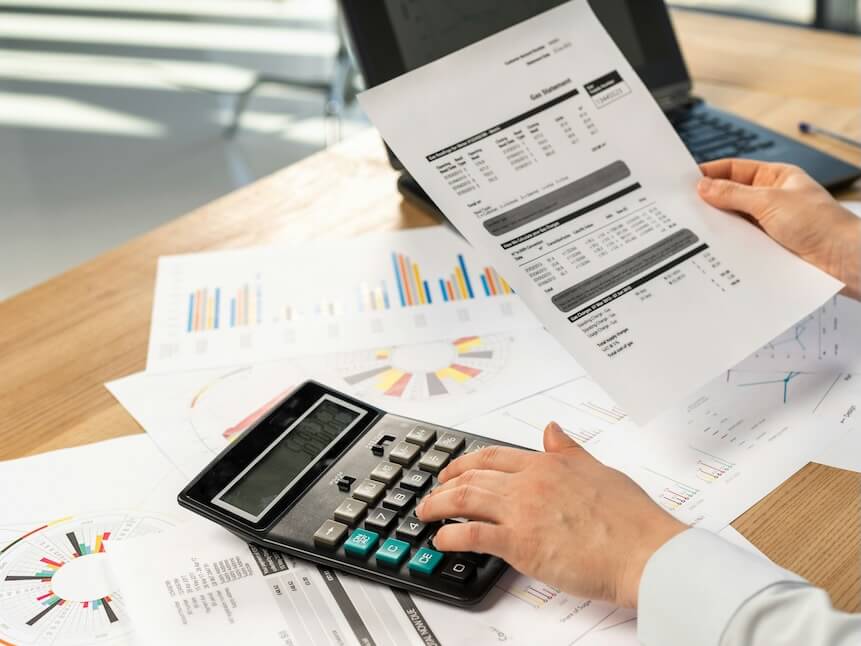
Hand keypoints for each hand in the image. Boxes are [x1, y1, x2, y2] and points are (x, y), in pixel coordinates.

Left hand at [414, 423, 686, 607]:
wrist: (643, 550)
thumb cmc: (631, 518)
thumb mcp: (599, 470)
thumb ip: (569, 451)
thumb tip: (552, 429)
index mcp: (548, 464)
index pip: (495, 456)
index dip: (467, 462)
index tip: (455, 470)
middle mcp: (529, 483)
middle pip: (473, 476)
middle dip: (445, 484)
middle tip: (433, 492)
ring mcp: (522, 511)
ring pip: (465, 499)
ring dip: (438, 505)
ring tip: (426, 514)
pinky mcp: (519, 543)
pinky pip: (472, 535)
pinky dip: (450, 536)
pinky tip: (442, 539)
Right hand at [697, 159, 860, 299]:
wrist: (843, 261)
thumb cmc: (821, 224)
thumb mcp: (770, 202)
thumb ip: (733, 194)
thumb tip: (704, 186)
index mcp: (775, 178)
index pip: (734, 169)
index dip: (710, 173)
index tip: (685, 181)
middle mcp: (771, 199)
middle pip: (730, 195)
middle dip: (708, 201)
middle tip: (682, 207)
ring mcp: (768, 224)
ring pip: (733, 221)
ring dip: (717, 225)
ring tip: (693, 228)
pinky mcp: (767, 247)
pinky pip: (739, 242)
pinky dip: (726, 244)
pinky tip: (712, 247)